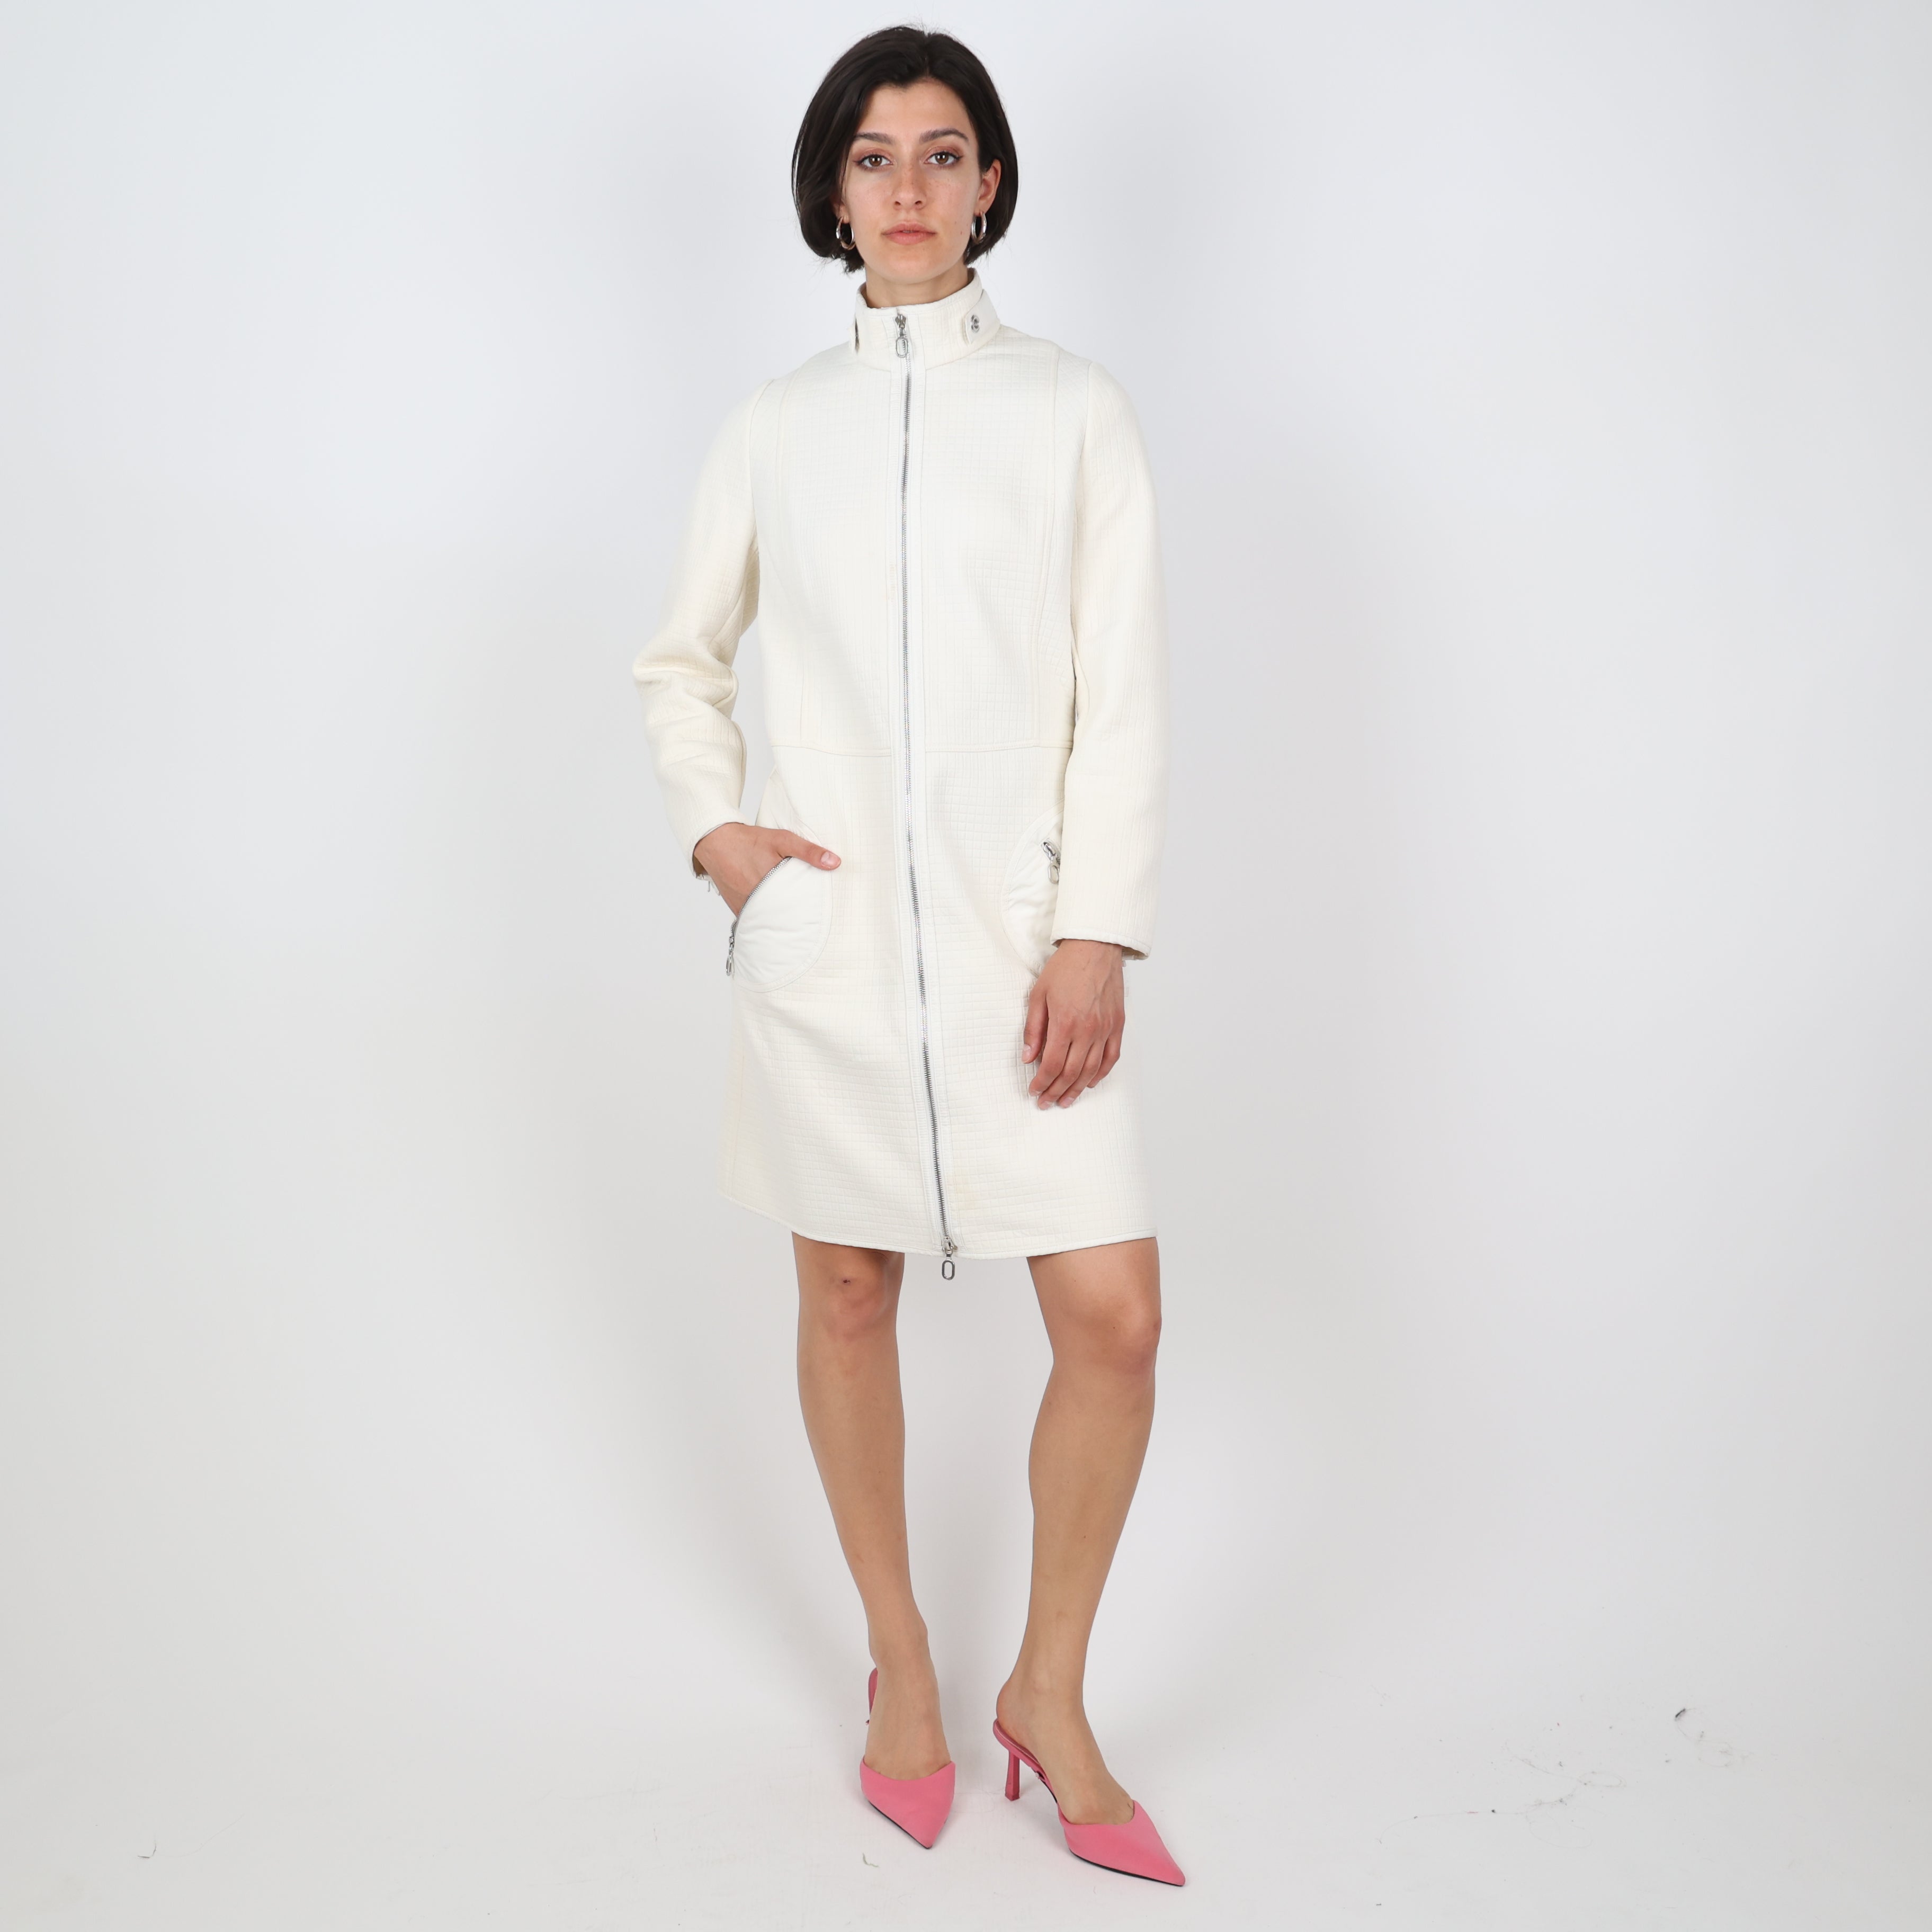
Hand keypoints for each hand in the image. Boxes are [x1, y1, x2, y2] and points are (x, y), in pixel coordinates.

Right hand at [694, 821, 840, 916]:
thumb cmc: (750, 840)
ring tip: (794, 917)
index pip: (797, 908)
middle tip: (810, 920)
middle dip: (796, 918)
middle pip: (784, 917)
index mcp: (771, 887)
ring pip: (769, 919)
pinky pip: (755, 917)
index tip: (820, 915)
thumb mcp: (782, 840)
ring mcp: (745, 908)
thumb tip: (835, 862)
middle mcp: (757, 902)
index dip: (810, 913)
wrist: (716, 842)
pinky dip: (765, 916)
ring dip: (780, 918)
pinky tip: (775, 913)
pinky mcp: (737, 909)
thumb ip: (808, 851)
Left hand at [1022, 939, 1125, 1108]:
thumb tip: (1028, 1057)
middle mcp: (1087, 1030)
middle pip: (1071, 1072)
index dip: (1042, 1083)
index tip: (1034, 1091)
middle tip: (1046, 1102)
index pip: (1051, 1065)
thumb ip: (1033, 1029)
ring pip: (1091, 1070)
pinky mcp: (1117, 1025)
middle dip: (1056, 1091)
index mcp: (1065, 1023)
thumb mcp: (1038, 995)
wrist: (1095, 948)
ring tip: (1066, 1100)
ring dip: (1077, 1089)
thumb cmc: (1064, 969)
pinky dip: (1101, 1074)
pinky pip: (1111, 1058)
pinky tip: (1090, 1083)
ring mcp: (1105, 1029)